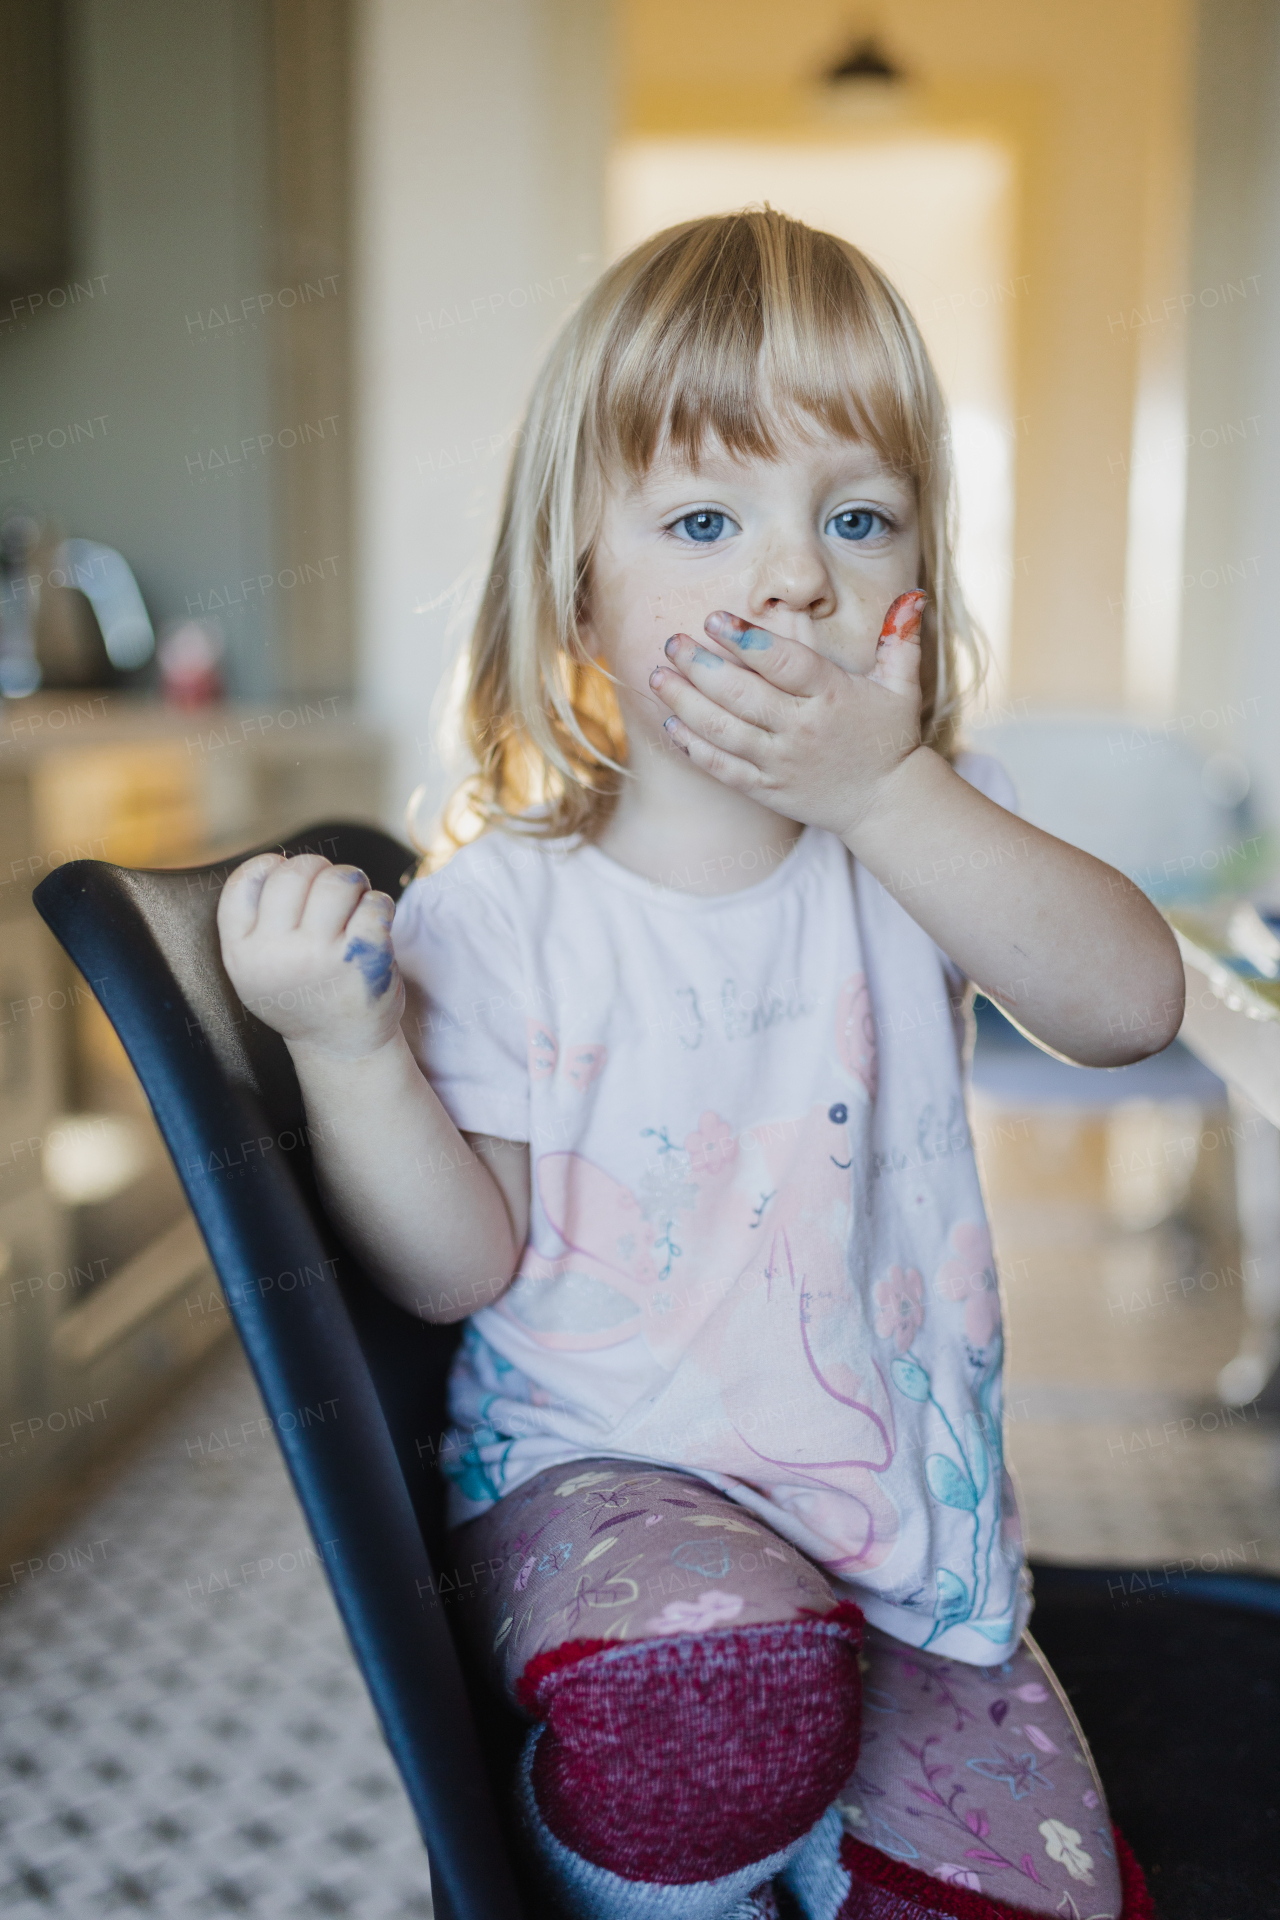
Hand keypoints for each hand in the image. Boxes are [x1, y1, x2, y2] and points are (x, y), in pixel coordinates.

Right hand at [217, 853, 404, 1060]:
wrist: (341, 1047)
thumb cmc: (302, 994)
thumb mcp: (255, 968)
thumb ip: (255, 922)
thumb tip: (280, 861)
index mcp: (241, 953)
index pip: (248, 880)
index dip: (272, 866)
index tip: (290, 880)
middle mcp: (276, 955)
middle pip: (296, 871)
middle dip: (319, 870)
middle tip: (331, 890)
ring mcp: (321, 957)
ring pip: (338, 880)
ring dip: (352, 882)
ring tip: (354, 902)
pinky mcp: (364, 959)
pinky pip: (375, 902)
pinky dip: (380, 904)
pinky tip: (376, 922)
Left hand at [647, 590, 926, 840]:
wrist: (883, 803)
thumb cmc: (888, 736)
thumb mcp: (902, 686)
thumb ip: (900, 638)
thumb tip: (912, 593)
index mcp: (832, 697)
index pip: (784, 664)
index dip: (747, 640)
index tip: (715, 619)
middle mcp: (802, 731)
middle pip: (743, 696)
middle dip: (701, 667)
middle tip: (671, 642)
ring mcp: (781, 763)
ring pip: (724, 731)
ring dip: (686, 703)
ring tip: (658, 676)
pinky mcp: (766, 789)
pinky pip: (723, 768)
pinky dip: (694, 748)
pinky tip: (671, 724)